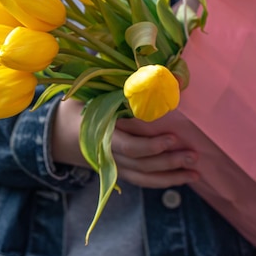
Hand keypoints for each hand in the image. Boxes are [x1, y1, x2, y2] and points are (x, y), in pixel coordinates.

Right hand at [51, 99, 199, 188]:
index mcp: (100, 133)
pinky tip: (182, 177)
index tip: (173, 137)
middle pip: (141, 163)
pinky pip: (143, 181)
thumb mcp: (93, 93)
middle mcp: (107, 155)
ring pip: (144, 176)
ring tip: (195, 171)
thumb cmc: (81, 106)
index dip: (151, 145)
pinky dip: (163, 181)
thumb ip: (123, 87)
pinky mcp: (120, 171)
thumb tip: (160, 73)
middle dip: (168, 161)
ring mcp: (114, 166)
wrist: (60, 132)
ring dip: (170, 176)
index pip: (128, 146)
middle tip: (192, 154)